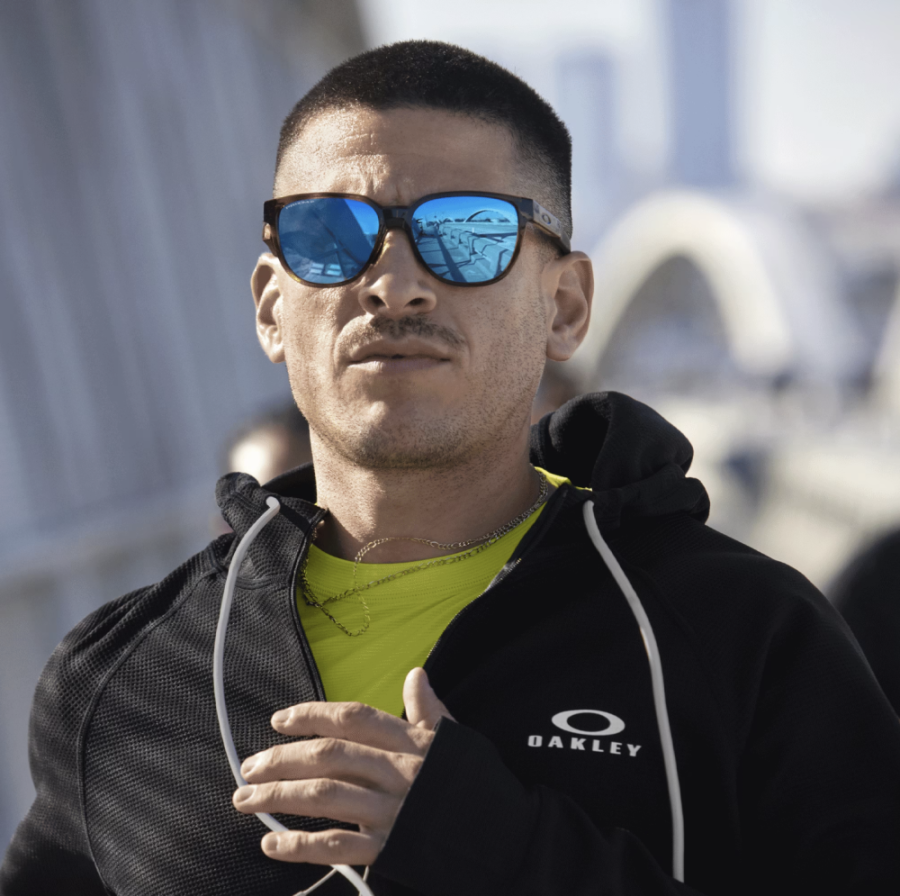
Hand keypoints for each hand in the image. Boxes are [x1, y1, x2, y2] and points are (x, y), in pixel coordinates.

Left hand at [232, 667, 453, 865]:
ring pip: (325, 796)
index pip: (353, 718)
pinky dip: (300, 846)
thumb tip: (416, 674)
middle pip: (330, 756)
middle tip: (249, 765)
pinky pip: (337, 846)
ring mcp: (391, 810)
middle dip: (283, 758)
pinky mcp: (389, 848)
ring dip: (279, 797)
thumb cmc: (475, 784)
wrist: (507, 837)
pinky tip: (271, 843)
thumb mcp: (454, 739)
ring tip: (246, 800)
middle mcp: (396, 772)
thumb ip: (429, 709)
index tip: (280, 719)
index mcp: (410, 743)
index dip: (313, 715)